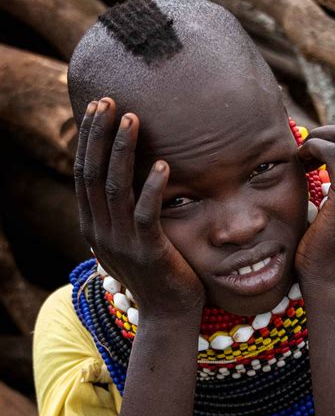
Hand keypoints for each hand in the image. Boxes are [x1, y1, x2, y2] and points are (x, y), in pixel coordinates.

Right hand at [74, 97, 204, 317]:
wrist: (168, 313)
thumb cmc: (156, 271)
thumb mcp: (129, 239)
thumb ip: (123, 212)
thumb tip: (129, 181)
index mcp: (93, 225)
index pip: (84, 174)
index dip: (88, 140)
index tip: (97, 108)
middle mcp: (100, 231)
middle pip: (92, 174)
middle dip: (98, 135)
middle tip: (108, 101)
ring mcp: (122, 242)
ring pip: (115, 188)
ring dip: (121, 151)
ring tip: (132, 119)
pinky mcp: (148, 251)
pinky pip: (146, 214)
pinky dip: (152, 187)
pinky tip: (162, 164)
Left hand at [295, 124, 334, 282]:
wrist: (328, 274)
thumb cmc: (329, 237)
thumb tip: (328, 140)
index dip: (331, 140)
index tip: (311, 155)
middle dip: (322, 135)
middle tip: (303, 152)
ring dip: (316, 141)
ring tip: (301, 159)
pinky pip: (332, 153)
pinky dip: (313, 149)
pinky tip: (300, 163)